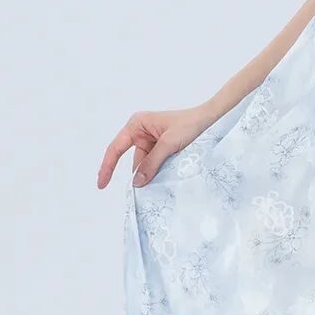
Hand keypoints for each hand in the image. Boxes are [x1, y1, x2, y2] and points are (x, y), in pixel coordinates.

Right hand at [96, 103, 215, 189]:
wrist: (213, 120)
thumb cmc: (191, 124)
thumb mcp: (170, 143)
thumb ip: (152, 163)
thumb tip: (136, 182)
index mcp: (137, 124)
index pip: (116, 148)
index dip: (107, 167)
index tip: (102, 185)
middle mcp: (141, 132)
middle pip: (132, 161)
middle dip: (138, 176)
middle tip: (142, 194)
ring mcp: (152, 142)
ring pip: (145, 167)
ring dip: (151, 176)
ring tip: (162, 182)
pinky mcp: (162, 150)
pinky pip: (155, 166)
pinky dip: (159, 174)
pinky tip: (165, 180)